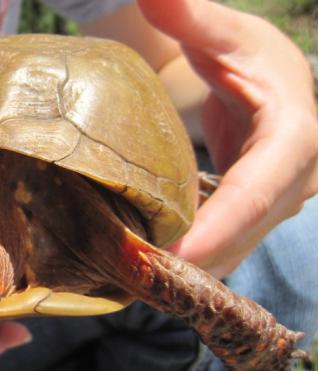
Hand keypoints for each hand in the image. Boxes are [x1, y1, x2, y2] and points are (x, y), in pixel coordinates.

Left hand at [139, 0, 317, 277]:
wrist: (266, 80)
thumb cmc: (247, 54)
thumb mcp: (223, 34)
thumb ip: (190, 16)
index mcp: (294, 137)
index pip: (256, 192)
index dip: (218, 229)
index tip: (174, 257)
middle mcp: (293, 182)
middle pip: (241, 234)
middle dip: (193, 263)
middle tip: (137, 281)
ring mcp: (276, 204)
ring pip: (233, 250)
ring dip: (189, 273)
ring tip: (136, 284)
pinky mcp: (254, 214)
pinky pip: (223, 245)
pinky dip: (190, 260)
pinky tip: (151, 268)